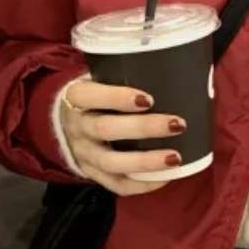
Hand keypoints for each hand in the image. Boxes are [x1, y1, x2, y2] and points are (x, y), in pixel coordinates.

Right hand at [61, 80, 185, 196]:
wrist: (68, 124)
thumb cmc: (98, 95)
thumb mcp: (101, 78)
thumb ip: (129, 72)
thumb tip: (181, 63)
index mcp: (76, 97)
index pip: (89, 95)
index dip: (117, 97)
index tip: (149, 98)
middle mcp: (77, 127)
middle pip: (105, 129)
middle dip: (143, 128)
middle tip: (177, 124)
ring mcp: (84, 154)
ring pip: (111, 162)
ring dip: (145, 161)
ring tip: (176, 157)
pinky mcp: (93, 174)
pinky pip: (117, 185)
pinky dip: (142, 184)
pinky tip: (166, 177)